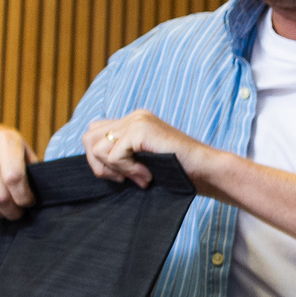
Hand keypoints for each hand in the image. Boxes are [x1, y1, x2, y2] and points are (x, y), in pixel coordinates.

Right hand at [0, 123, 36, 219]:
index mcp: (5, 140)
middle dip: (12, 210)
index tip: (30, 202)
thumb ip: (33, 173)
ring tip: (6, 211)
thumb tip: (41, 201)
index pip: (14, 178)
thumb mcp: (26, 153)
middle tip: (19, 212)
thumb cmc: (10, 151)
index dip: (24, 197)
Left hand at [83, 108, 211, 189]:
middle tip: (122, 179)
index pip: (95, 134)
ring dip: (114, 169)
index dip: (99, 159)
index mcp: (134, 122)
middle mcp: (133, 117)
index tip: (121, 177)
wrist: (207, 171)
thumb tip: (95, 164)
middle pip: (88, 137)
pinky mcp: (141, 131)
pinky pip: (114, 155)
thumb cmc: (180, 172)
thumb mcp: (143, 162)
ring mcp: (137, 121)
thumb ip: (123, 156)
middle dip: (98, 164)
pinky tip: (146, 177)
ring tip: (138, 178)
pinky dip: (127, 171)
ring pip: (98, 147)